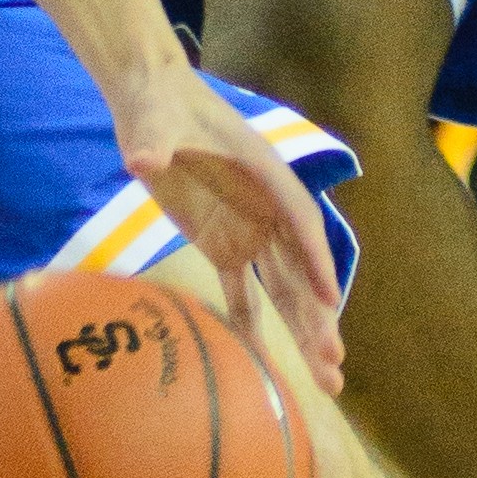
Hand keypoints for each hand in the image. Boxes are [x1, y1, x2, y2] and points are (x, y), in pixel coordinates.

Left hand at [114, 59, 344, 390]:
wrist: (149, 99)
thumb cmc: (159, 102)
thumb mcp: (154, 120)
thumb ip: (154, 142)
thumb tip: (142, 158)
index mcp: (266, 174)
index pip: (299, 223)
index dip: (315, 261)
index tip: (330, 299)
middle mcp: (267, 206)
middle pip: (301, 269)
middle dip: (319, 316)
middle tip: (334, 363)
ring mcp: (248, 227)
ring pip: (282, 287)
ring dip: (302, 329)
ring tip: (326, 378)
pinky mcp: (222, 241)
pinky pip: (242, 288)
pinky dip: (251, 321)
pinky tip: (261, 360)